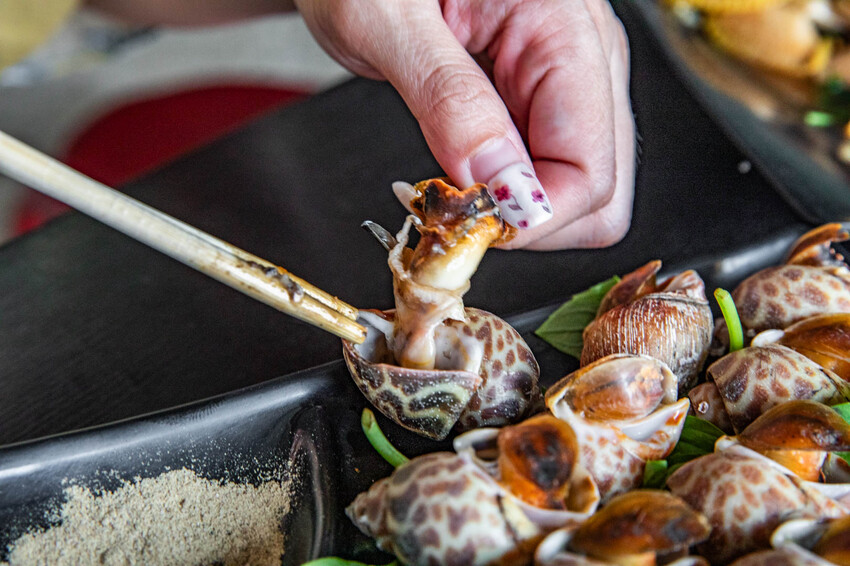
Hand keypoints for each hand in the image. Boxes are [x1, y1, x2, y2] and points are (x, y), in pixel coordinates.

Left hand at [295, 0, 634, 249]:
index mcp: (563, 23)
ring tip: (450, 188)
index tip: (472, 224)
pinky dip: (503, 194)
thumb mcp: (384, 20)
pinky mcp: (537, 98)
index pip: (592, 164)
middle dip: (531, 222)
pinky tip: (459, 174)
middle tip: (459, 211)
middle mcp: (581, 53)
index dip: (534, 215)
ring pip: (577, 191)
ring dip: (515, 212)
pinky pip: (543, 173)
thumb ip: (448, 97)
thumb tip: (499, 180)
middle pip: (602, 191)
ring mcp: (563, 78)